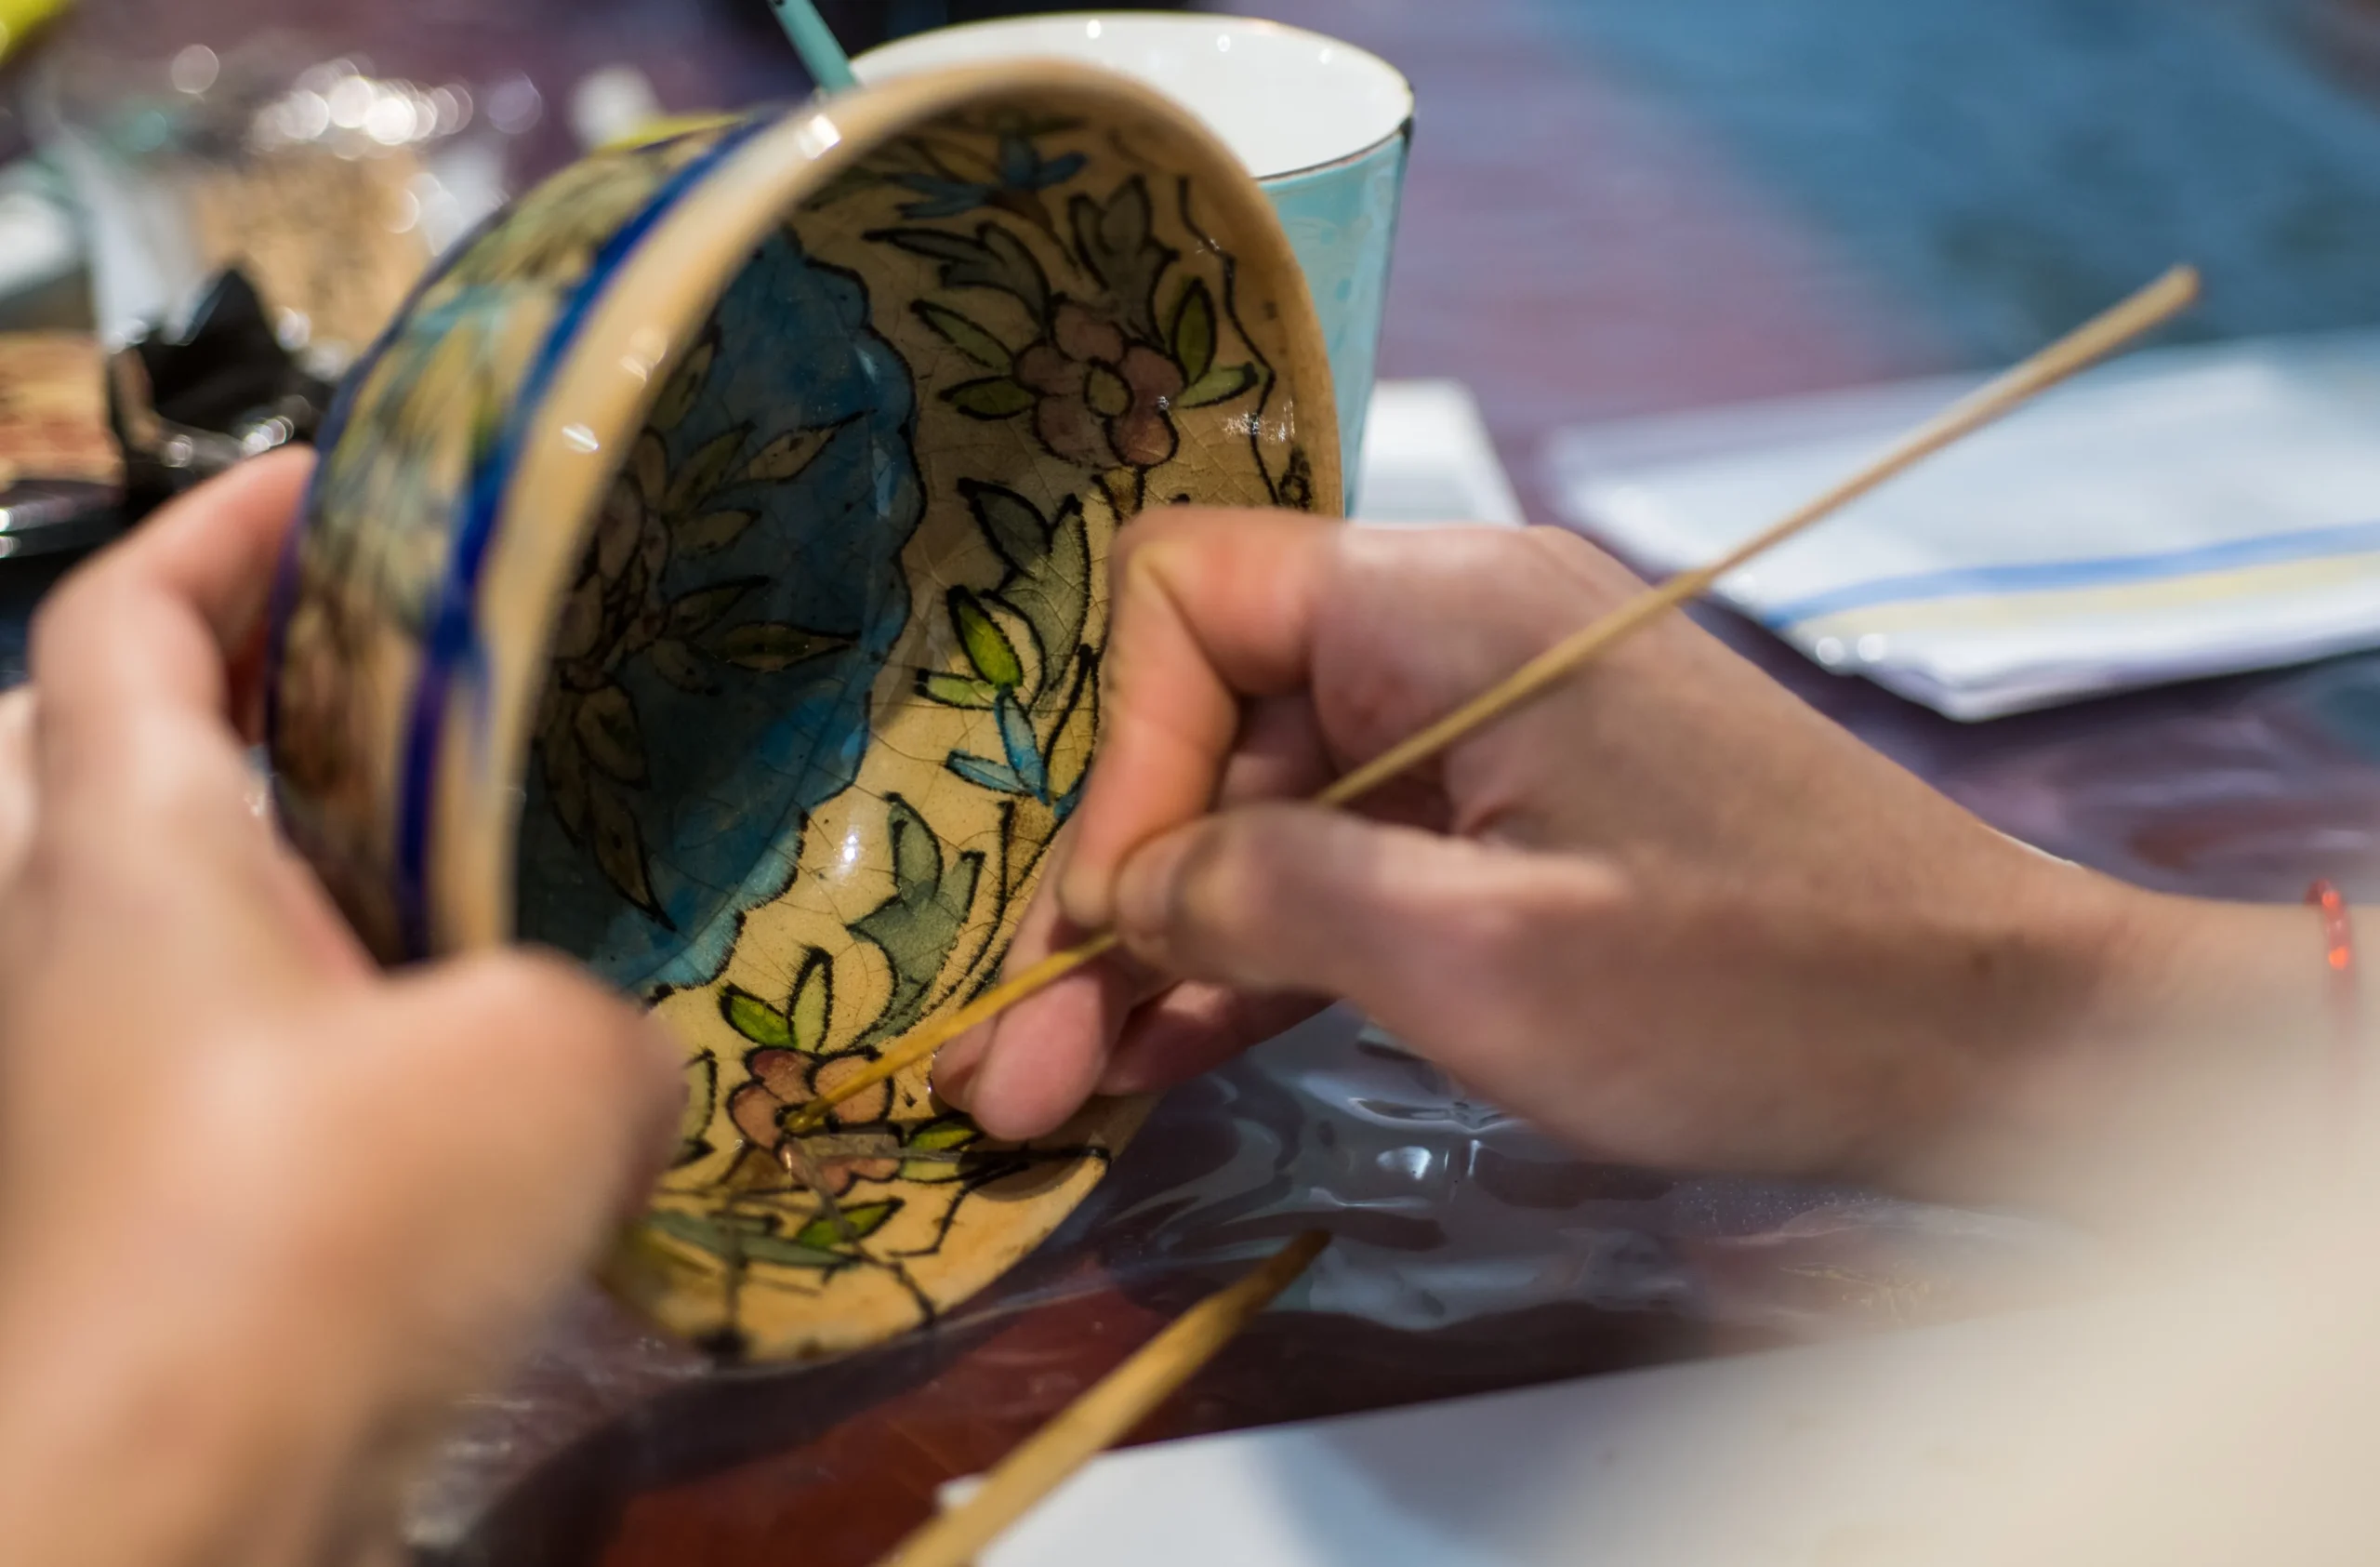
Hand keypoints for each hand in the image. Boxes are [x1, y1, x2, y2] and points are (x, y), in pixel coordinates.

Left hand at [0, 453, 678, 1566]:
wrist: (156, 1508)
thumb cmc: (320, 1231)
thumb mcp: (548, 1070)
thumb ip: (597, 1018)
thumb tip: (596, 1054)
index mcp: (121, 851)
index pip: (120, 617)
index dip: (219, 523)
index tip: (334, 475)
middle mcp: (52, 952)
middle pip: (83, 758)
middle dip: (212, 697)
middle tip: (378, 692)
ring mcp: (67, 1097)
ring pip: (146, 925)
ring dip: (273, 877)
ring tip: (447, 875)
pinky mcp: (118, 1220)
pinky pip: (205, 1063)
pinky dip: (303, 1027)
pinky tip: (448, 1070)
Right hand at [937, 511, 2327, 1207]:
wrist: (1999, 1038)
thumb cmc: (1756, 989)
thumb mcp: (1481, 959)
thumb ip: (1273, 898)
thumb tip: (1125, 889)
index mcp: (1443, 606)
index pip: (1189, 599)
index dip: (1114, 758)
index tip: (1104, 922)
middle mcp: (1454, 633)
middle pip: (1215, 722)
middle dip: (1115, 892)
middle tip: (1019, 1062)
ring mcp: (1493, 728)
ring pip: (1274, 811)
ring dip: (1173, 947)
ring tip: (1063, 1090)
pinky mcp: (1526, 819)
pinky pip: (1358, 863)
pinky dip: (1274, 956)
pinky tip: (1175, 1059)